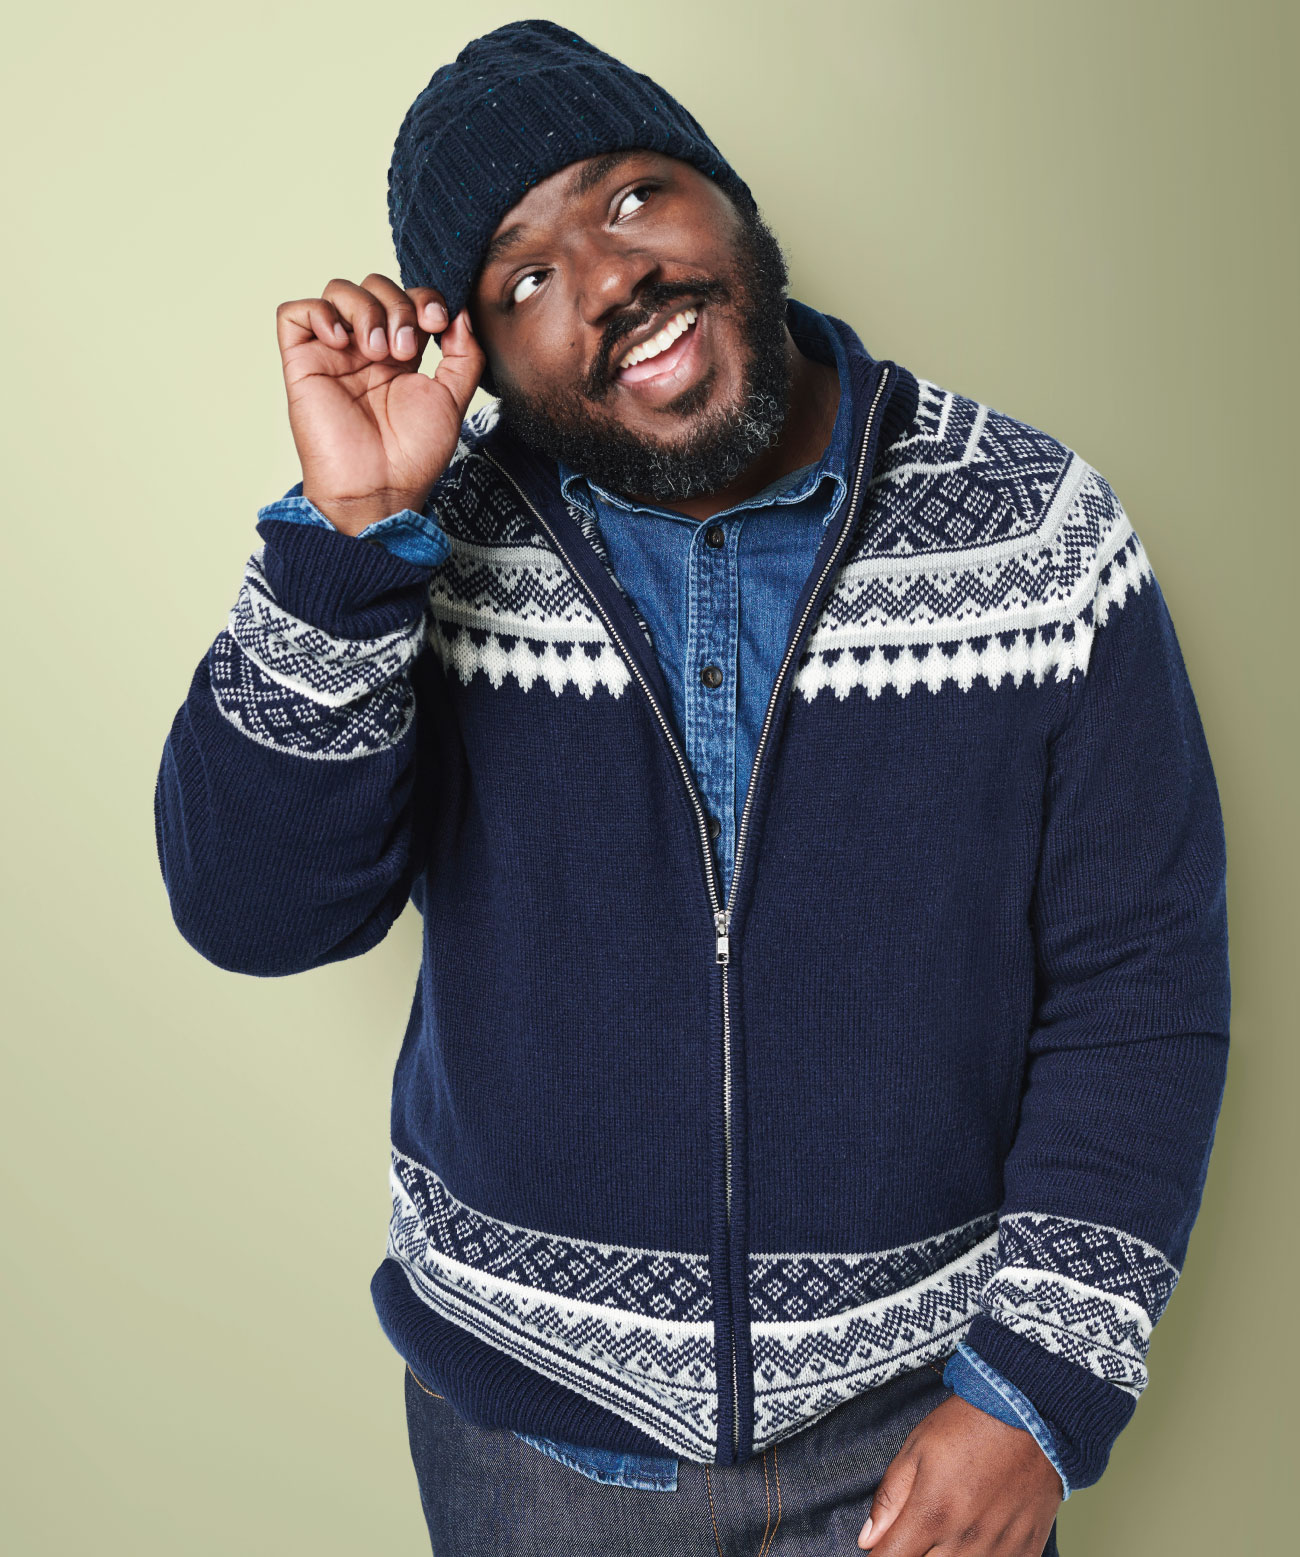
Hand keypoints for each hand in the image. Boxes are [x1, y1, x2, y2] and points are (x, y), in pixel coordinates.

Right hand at [274, 273, 486, 534]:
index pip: (408, 298)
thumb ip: (464, 355)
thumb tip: (460, 313)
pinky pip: (294, 313)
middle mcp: (365, 348)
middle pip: (375, 286)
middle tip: (405, 349)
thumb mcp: (453, 400)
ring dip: (365, 310)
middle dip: (397, 305)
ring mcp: (333, 353)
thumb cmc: (412, 455)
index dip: (423, 298)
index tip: (438, 324)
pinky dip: (319, 313)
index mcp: (400, 353)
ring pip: (338, 290)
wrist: (379, 489)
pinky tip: (342, 341)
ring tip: (377, 352)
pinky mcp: (302, 363)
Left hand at [858, 1393, 1061, 1554]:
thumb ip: (890, 1498)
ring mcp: (1000, 1551)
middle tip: (915, 1533)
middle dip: (912, 1555)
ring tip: (946, 1531)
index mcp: (933, 1513)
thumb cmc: (968, 1426)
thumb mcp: (916, 1449)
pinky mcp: (1026, 1552)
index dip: (879, 1556)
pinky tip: (975, 1539)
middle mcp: (966, 1541)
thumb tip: (867, 1540)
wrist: (1031, 1414)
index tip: (881, 1547)